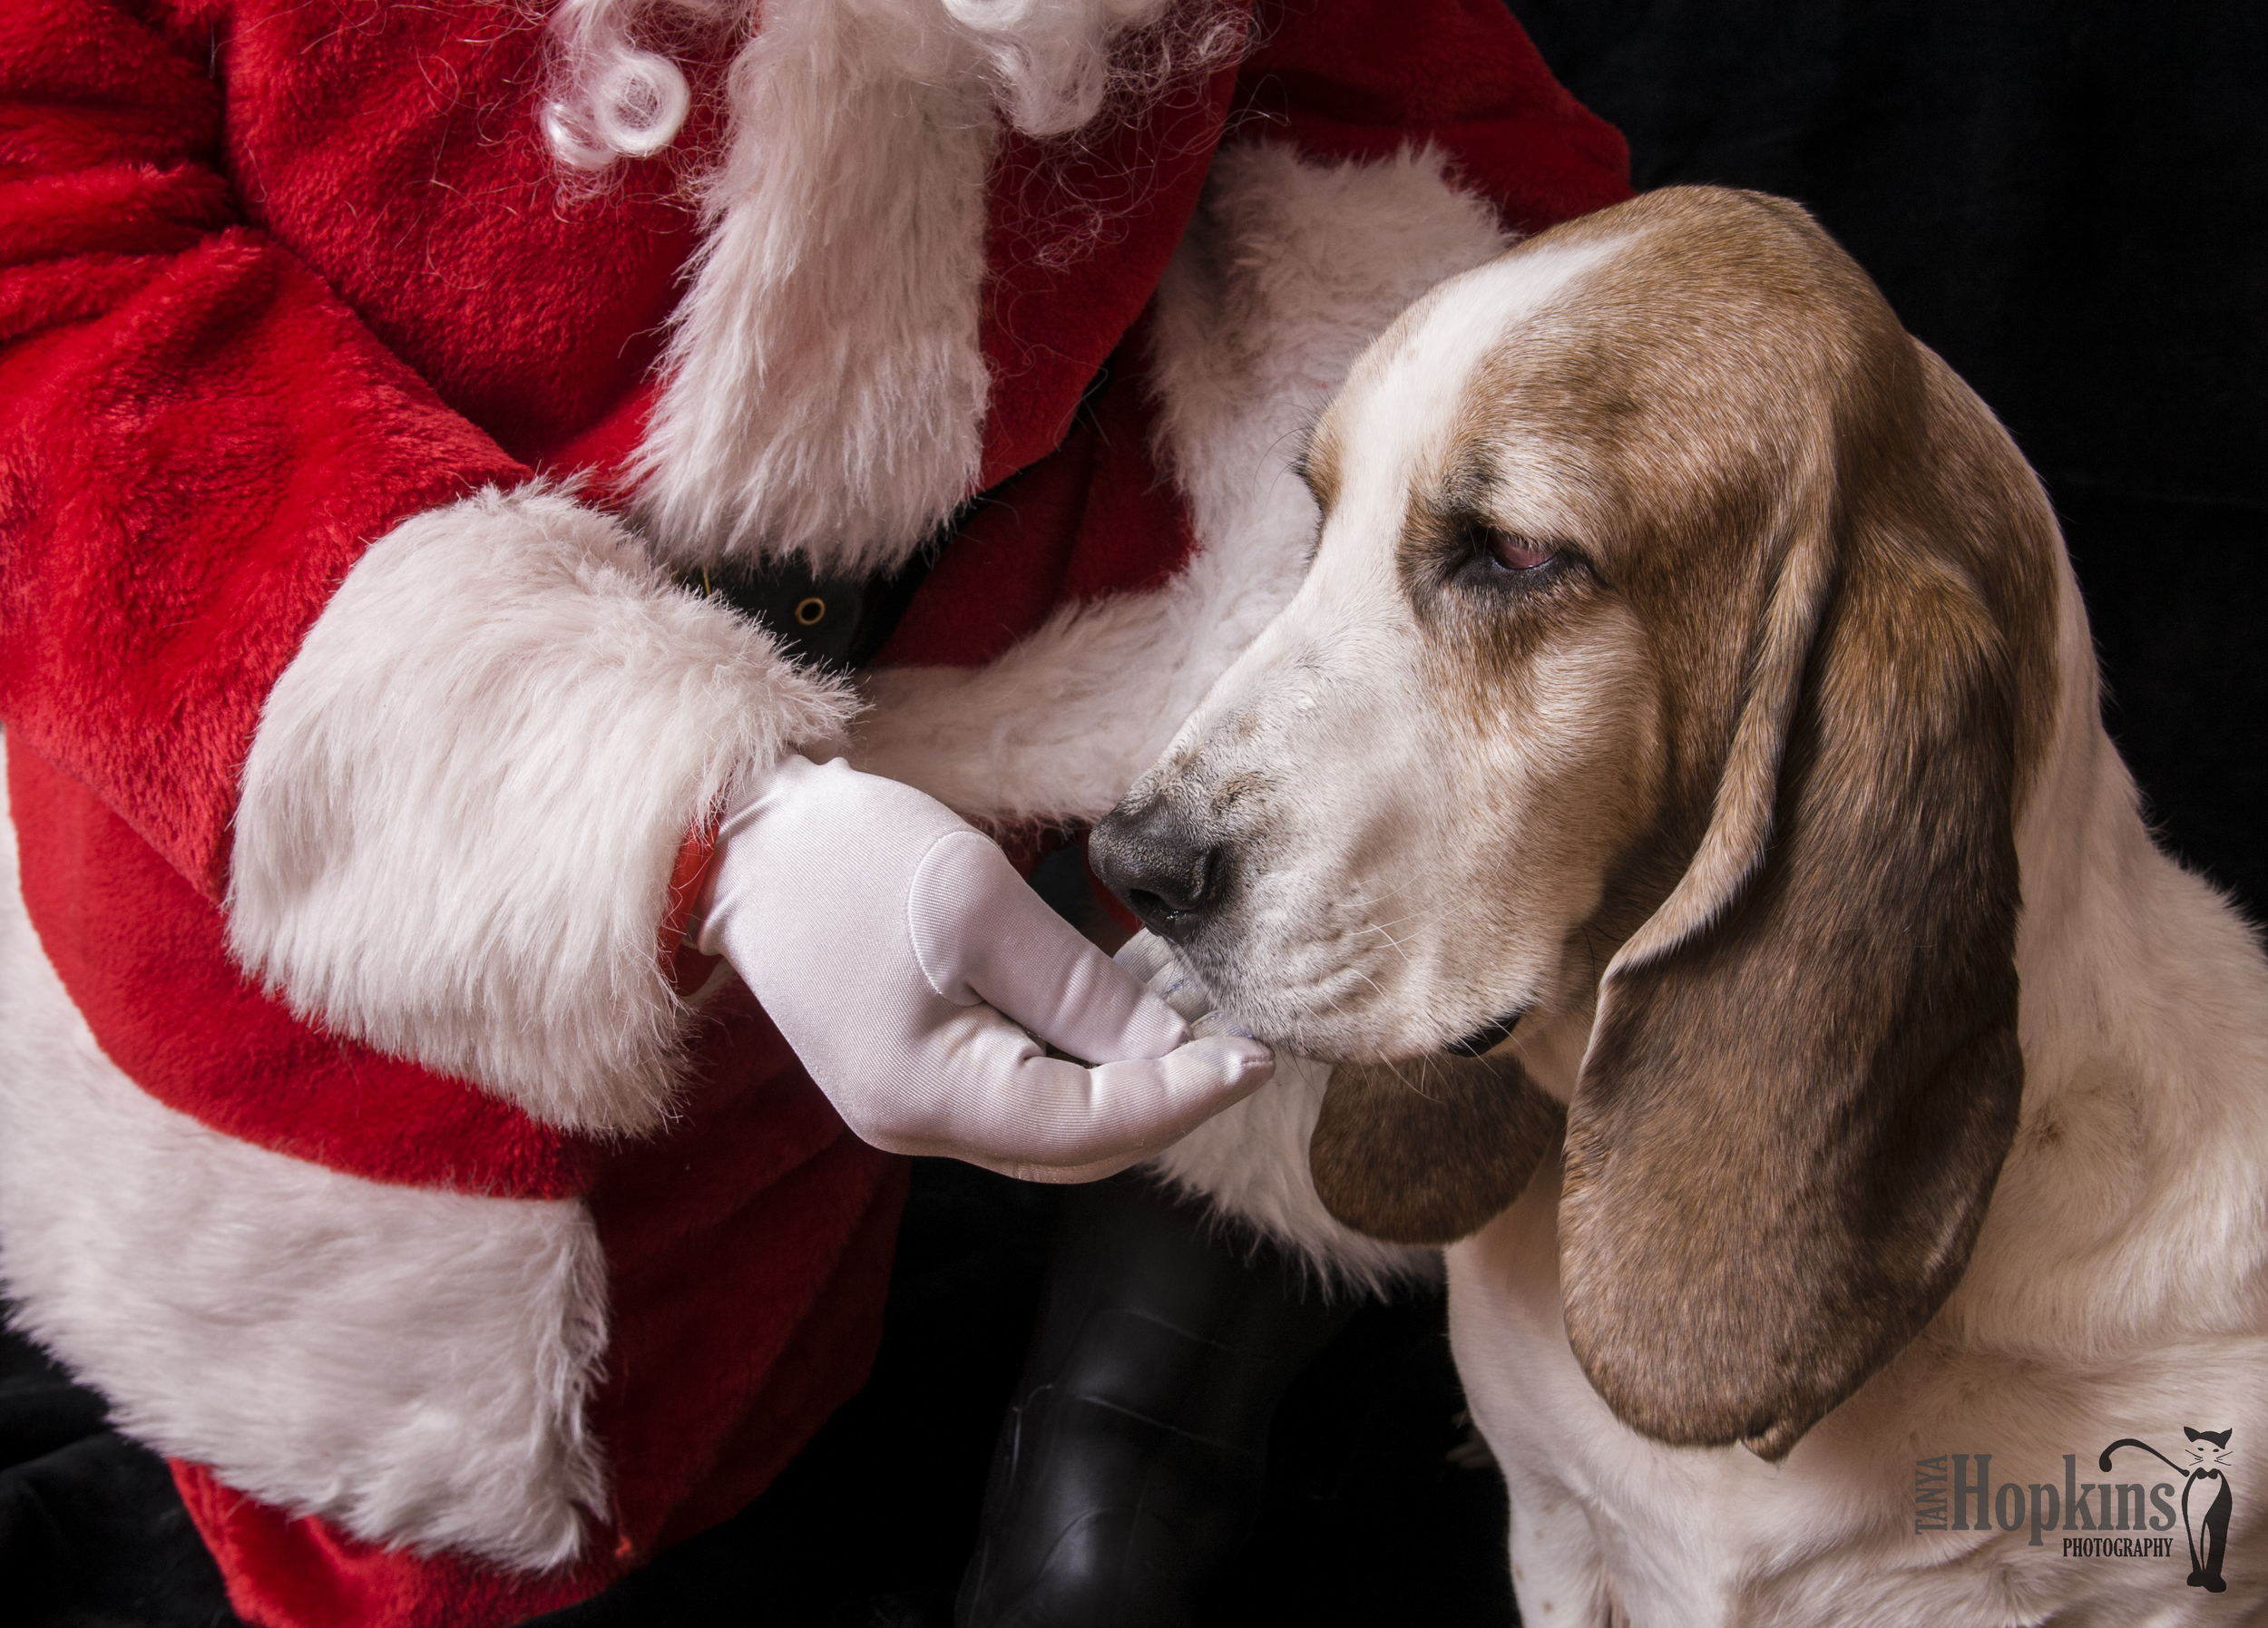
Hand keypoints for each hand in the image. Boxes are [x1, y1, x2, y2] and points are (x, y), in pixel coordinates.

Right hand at [697, 756, 1274, 1180]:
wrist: (739, 841)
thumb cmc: (846, 857)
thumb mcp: (979, 905)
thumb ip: (1078, 989)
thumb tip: (1170, 1047)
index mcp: (927, 1095)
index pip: (1089, 1128)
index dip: (1183, 1096)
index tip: (1257, 1055)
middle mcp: (916, 1126)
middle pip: (1074, 1145)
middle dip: (1165, 1097)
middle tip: (1240, 1042)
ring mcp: (909, 1107)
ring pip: (1052, 1125)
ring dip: (1128, 1080)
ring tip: (1198, 1015)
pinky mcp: (912, 1075)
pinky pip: (1019, 1091)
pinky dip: (1080, 1060)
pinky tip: (1126, 1005)